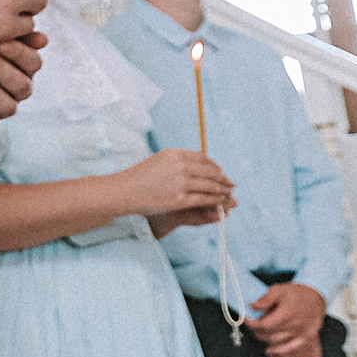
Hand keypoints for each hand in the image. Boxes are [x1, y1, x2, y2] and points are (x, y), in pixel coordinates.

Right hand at [115, 149, 233, 224]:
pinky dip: (214, 200)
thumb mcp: (159, 160)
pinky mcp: (179, 199)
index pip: (203, 158)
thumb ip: (178, 160)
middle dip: (223, 178)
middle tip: (231, 183)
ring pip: (210, 186)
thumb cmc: (139, 176)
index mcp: (175, 154)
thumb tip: (200, 163)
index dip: (215, 166)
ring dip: (222, 190)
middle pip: (210, 171)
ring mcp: (180, 183)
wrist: (125, 191)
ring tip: (228, 193)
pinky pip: (203, 199)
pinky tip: (219, 202)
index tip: (221, 171)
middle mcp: (180, 166)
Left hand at [246, 281, 327, 356]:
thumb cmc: (296, 293)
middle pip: (269, 334)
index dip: (252, 324)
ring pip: (277, 342)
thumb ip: (265, 299)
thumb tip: (253, 306)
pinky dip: (278, 350)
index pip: (265, 324)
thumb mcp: (278, 289)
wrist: (316, 297)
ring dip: (266, 339)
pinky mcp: (307, 338)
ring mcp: (303, 333)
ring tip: (261, 332)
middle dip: (257, 331)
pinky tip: (270, 349)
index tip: (246, 320)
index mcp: (288, 312)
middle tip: (253, 325)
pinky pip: (290, 348)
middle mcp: (296, 324)